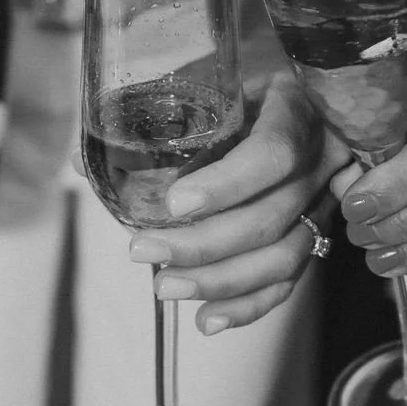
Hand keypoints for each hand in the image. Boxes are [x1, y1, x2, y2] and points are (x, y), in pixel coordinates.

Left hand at [126, 71, 345, 332]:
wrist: (304, 102)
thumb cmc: (245, 90)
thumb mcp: (210, 85)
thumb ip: (152, 118)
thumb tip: (83, 162)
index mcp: (296, 110)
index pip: (274, 153)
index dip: (226, 184)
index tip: (173, 202)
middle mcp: (321, 161)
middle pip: (271, 217)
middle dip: (203, 244)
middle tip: (143, 250)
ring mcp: (324, 202)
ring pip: (283, 257)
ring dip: (220, 280)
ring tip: (165, 287)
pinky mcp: (316, 234)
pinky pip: (290, 280)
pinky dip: (247, 306)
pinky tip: (206, 319)